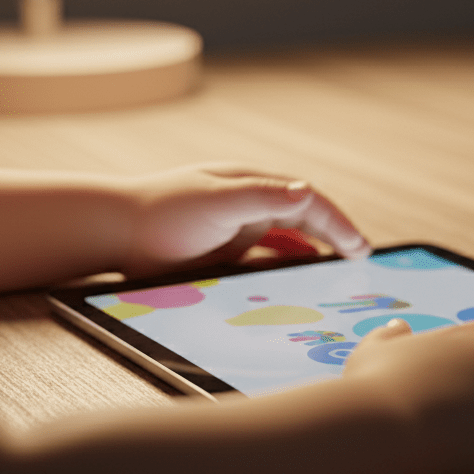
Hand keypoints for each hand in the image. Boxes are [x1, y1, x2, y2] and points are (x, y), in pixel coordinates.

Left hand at [120, 163, 370, 275]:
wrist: (112, 233)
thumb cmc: (163, 211)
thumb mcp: (219, 201)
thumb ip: (264, 197)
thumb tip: (309, 191)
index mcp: (254, 186)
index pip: (310, 202)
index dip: (340, 224)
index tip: (361, 250)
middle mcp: (251, 206)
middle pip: (307, 222)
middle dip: (336, 239)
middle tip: (361, 261)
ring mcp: (238, 230)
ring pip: (289, 245)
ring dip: (315, 257)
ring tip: (338, 278)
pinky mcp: (224, 255)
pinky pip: (267, 264)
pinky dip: (287, 272)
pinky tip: (296, 287)